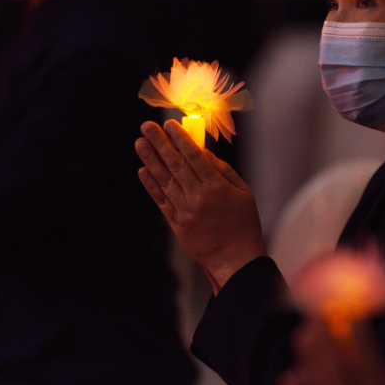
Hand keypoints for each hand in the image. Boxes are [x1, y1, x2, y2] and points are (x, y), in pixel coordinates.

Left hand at [136, 120, 266, 292]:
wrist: (235, 259)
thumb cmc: (244, 224)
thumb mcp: (244, 193)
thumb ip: (224, 171)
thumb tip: (204, 154)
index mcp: (216, 187)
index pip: (194, 157)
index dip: (181, 139)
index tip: (169, 124)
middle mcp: (197, 197)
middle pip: (175, 164)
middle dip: (160, 143)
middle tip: (147, 126)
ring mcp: (184, 211)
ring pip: (164, 180)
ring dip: (150, 160)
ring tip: (140, 143)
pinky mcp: (176, 223)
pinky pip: (160, 200)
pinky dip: (151, 185)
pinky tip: (143, 170)